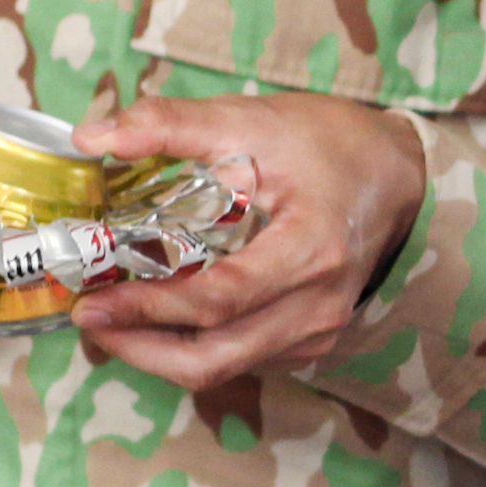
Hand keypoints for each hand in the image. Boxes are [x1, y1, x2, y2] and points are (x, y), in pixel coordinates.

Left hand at [67, 91, 429, 390]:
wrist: (397, 173)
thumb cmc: (329, 144)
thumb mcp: (251, 118)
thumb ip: (170, 123)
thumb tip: (93, 134)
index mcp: (310, 250)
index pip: (219, 300)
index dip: (149, 308)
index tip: (93, 300)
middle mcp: (318, 305)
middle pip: (215, 358)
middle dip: (140, 348)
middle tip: (88, 319)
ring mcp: (318, 330)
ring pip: (225, 368)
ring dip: (159, 352)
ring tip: (110, 320)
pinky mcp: (311, 339)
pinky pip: (243, 360)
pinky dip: (193, 347)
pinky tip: (157, 320)